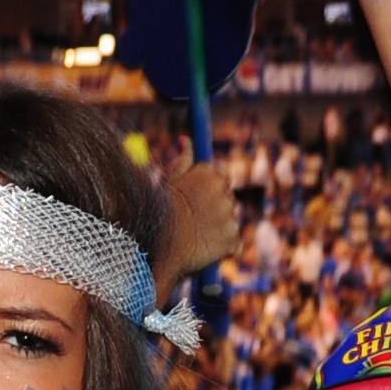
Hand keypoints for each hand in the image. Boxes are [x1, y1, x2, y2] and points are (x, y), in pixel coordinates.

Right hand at [154, 156, 240, 292]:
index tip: (196, 200)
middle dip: (215, 209)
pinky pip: (233, 245)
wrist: (157, 243)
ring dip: (218, 229)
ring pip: (229, 222)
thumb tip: (186, 139)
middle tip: (193, 220)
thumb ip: (183, 159)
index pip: (222, 176)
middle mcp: (225, 193)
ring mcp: (230, 218)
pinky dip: (223, 249)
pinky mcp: (233, 240)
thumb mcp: (169, 180)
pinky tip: (204, 250)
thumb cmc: (160, 210)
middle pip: (228, 199)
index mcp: (211, 174)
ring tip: (195, 236)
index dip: (209, 189)